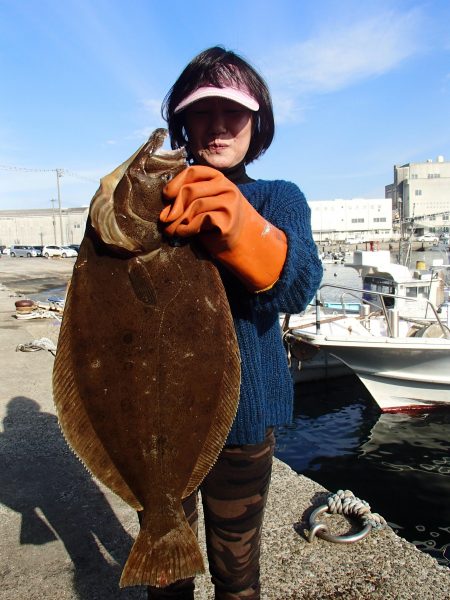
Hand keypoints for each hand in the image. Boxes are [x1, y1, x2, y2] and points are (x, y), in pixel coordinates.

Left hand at [161, 166, 286, 291]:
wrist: (242, 245)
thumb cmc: (217, 224)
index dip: (176, 182)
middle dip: (173, 208)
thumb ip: (187, 202)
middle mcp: (226, 187)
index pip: (193, 171)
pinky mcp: (228, 220)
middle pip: (190, 190)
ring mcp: (230, 203)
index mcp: (218, 179)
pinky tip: (184, 234)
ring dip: (178, 221)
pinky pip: (200, 219)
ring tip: (171, 231)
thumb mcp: (203, 206)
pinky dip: (187, 229)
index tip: (166, 196)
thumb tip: (163, 214)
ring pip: (194, 205)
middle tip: (164, 221)